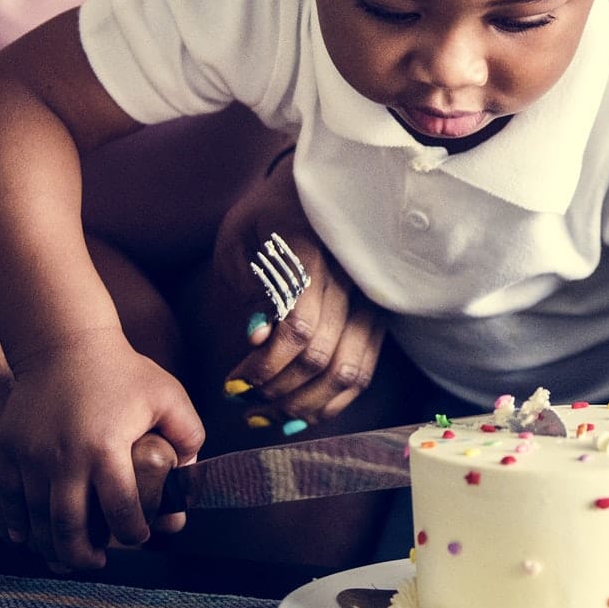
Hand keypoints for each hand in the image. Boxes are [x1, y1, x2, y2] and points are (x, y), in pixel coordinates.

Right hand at [0, 335, 204, 571]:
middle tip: (96, 564)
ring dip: (51, 547)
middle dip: (84, 556)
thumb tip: (190, 481)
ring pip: (35, 522)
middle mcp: (63, 458)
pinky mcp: (3, 452)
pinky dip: (18, 526)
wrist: (62, 341)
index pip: (121, 511)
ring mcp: (28, 457)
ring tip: (67, 556)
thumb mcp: (168, 395)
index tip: (138, 538)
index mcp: (106, 449)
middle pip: (69, 529)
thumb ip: (189, 438)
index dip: (133, 533)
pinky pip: (6, 503)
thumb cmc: (122, 370)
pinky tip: (31, 537)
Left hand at [216, 212, 384, 428]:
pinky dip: (332, 401)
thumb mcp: (241, 237)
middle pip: (321, 357)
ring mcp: (370, 303)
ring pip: (348, 372)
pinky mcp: (377, 319)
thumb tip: (256, 336)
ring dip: (304, 404)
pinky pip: (363, 371)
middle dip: (276, 390)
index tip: (232, 381)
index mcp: (315, 255)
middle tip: (240, 399)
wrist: (317, 192)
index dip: (265, 364)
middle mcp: (352, 282)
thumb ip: (249, 284)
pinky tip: (298, 413)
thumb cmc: (268, 214)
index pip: (299, 327)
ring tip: (265, 415)